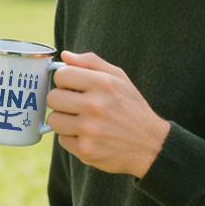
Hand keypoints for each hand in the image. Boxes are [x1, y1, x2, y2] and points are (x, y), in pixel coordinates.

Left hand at [46, 51, 169, 178]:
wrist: (151, 145)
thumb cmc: (131, 107)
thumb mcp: (118, 78)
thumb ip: (90, 62)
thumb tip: (64, 55)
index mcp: (102, 83)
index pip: (60, 75)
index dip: (64, 80)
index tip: (72, 86)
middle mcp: (95, 106)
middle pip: (53, 98)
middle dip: (61, 100)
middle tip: (75, 104)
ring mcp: (89, 130)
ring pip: (53, 120)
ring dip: (64, 120)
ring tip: (80, 120)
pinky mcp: (86, 151)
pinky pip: (62, 140)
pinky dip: (71, 138)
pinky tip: (87, 135)